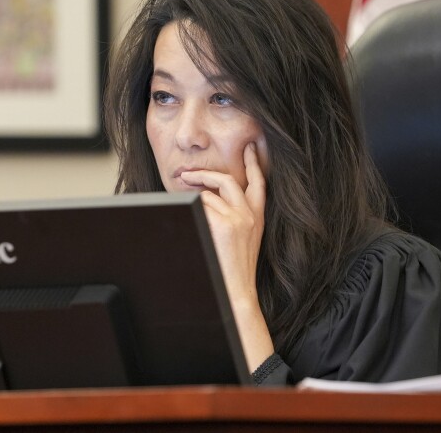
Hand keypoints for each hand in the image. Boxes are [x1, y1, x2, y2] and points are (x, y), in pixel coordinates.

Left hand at [179, 142, 265, 302]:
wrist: (237, 293)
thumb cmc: (234, 270)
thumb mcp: (244, 240)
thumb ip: (235, 218)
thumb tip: (208, 198)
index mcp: (257, 218)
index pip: (259, 183)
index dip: (254, 163)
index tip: (251, 148)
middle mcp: (250, 215)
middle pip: (228, 180)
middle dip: (205, 173)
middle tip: (187, 173)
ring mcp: (237, 218)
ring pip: (207, 194)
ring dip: (191, 198)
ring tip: (181, 205)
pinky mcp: (223, 224)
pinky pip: (199, 205)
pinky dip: (189, 209)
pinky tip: (184, 218)